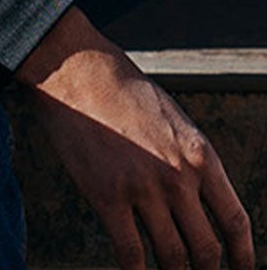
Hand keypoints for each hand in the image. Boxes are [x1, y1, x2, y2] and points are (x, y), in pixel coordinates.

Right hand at [20, 7, 251, 268]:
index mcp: (201, 156)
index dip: (243, 256)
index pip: (235, 221)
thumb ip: (190, 160)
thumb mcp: (174, 119)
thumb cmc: (121, 88)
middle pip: (206, 249)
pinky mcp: (107, 195)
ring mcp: (143, 188)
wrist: (75, 67)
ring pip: (172, 256)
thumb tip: (198, 201)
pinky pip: (130, 251)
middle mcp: (178, 177)